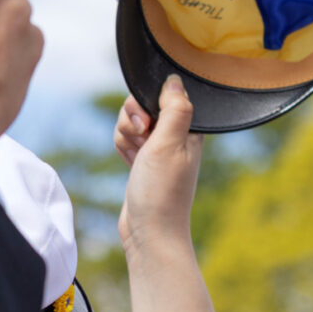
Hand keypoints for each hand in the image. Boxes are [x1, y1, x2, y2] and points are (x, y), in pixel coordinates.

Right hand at [115, 77, 204, 255]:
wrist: (149, 232)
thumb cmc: (161, 192)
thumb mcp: (169, 143)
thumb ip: (174, 109)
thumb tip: (175, 79)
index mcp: (189, 128)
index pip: (163, 94)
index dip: (146, 104)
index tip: (146, 125)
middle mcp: (176, 136)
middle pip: (142, 105)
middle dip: (132, 121)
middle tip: (141, 142)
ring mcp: (159, 148)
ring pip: (131, 122)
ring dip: (125, 136)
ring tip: (136, 158)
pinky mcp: (145, 160)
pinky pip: (127, 139)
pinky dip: (124, 148)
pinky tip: (130, 164)